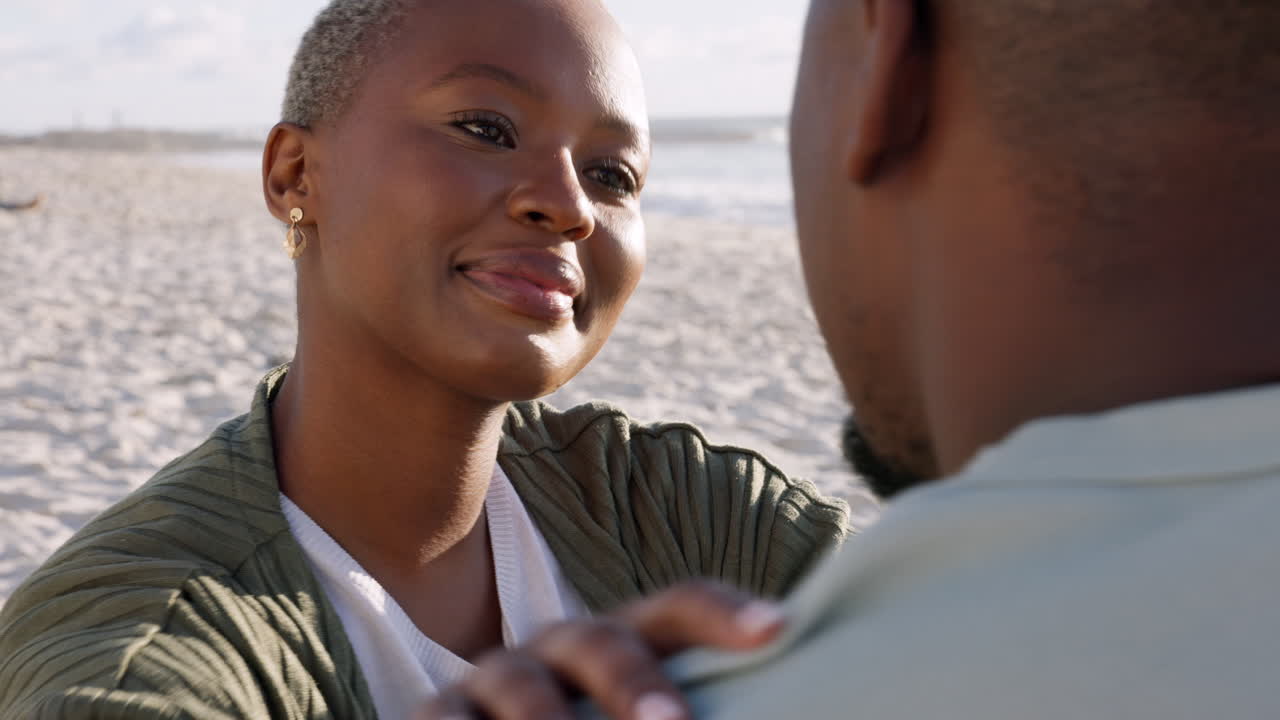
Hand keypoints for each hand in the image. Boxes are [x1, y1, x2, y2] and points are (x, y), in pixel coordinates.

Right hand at [416, 580, 785, 719]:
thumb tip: (783, 708)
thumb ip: (688, 706)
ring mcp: (495, 680)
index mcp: (621, 640)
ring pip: (521, 687)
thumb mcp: (639, 716)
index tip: (777, 629)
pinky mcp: (438, 715)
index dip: (721, 613)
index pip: (675, 610)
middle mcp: (559, 647)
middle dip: (635, 681)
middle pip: (599, 642)